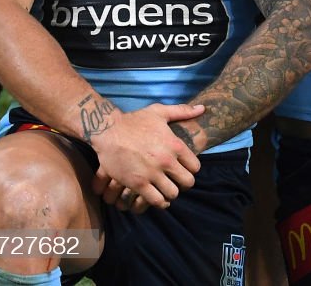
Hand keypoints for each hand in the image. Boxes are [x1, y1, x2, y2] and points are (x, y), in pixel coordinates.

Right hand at [86, 103, 205, 209]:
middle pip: (188, 183)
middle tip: (177, 182)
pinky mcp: (137, 183)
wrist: (108, 131)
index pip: (195, 167)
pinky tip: (156, 197)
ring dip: (170, 194)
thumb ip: (182, 111)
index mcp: (175, 145)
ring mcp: (152, 173)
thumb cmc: (134, 121)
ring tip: (166, 190)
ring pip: (172, 194)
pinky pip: (155, 200)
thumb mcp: (160, 112)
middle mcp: (166, 161)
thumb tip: (202, 108)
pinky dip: (158, 201)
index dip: (191, 170)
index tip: (185, 170)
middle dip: (184, 184)